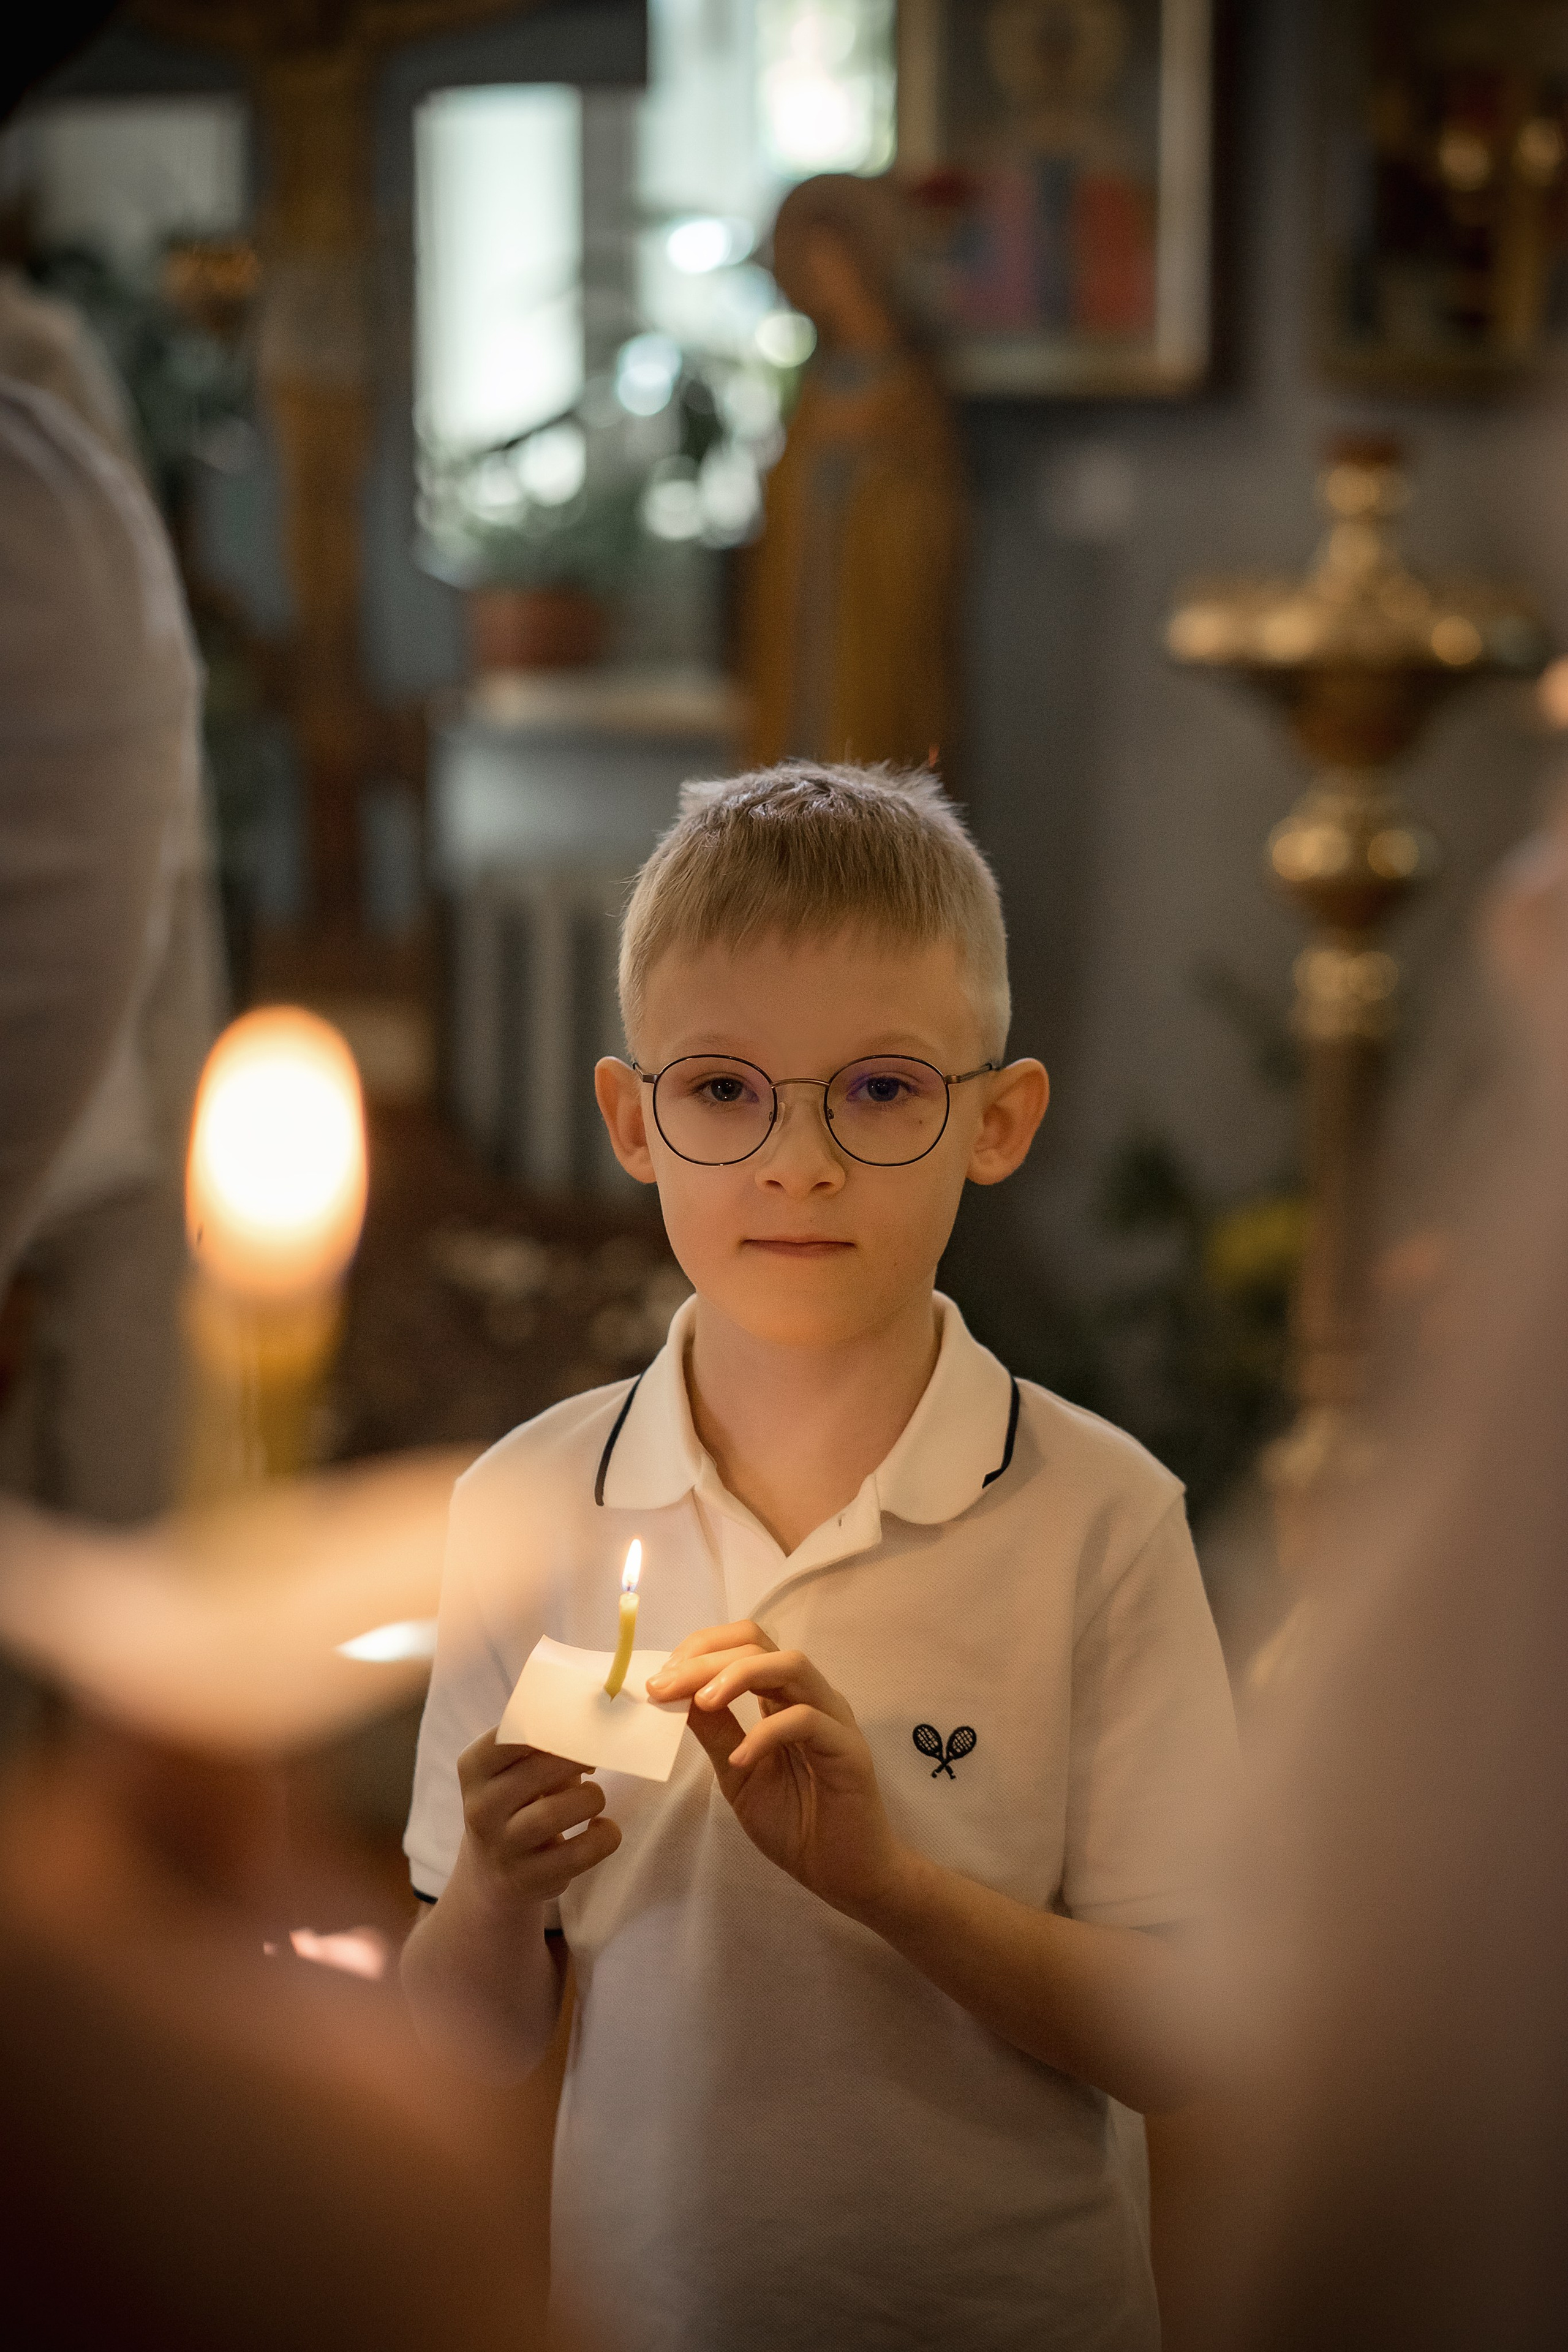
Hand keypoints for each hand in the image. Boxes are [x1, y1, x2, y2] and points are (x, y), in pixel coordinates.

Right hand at [455, 1728, 620, 1913]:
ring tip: (593, 1797)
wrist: (492, 1873)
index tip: (578, 1727)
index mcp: (474, 1769)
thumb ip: (544, 1744)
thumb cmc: (518, 1802)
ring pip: (553, 1814)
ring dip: (590, 1798)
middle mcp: (481, 1808)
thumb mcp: (516, 1770)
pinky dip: (603, 1837)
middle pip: (538, 1771)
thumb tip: (597, 1726)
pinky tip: (601, 1828)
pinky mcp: (528, 1880)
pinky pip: (578, 1854)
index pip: (509, 1736)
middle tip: (597, 1756)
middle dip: (578, 1759)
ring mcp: (502, 1847)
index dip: (552, 1728)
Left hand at [648, 1623, 903, 1918]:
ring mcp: (833, 1718)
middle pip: (760, 1644)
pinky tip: (739, 1759)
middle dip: (706, 1659)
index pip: (744, 1644)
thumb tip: (673, 1693)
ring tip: (702, 1702)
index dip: (700, 1650)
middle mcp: (811, 1696)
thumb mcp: (736, 1773)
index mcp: (784, 1697)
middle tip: (664, 1687)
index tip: (659, 1679)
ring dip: (738, 1675)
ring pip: (791, 1665)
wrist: (842, 1872)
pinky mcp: (849, 1749)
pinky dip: (767, 1733)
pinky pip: (807, 1721)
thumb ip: (714, 1731)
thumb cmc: (794, 1822)